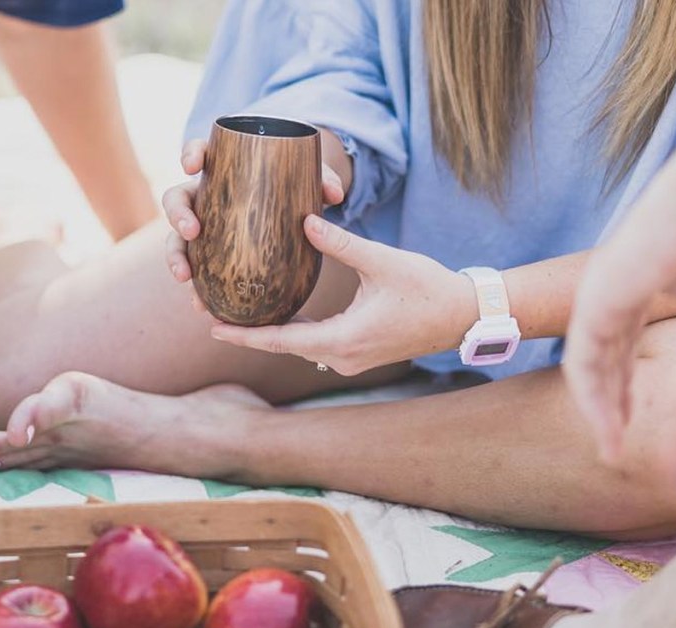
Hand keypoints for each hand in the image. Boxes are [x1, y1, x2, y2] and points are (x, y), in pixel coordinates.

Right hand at [162, 139, 346, 288]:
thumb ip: (323, 181)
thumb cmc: (295, 186)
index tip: (192, 166)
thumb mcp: (309, 179)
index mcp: (222, 169)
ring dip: (175, 257)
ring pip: (177, 239)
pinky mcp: (209, 256)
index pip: (199, 153)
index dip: (191, 155)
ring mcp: (203, 227)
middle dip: (178, 215)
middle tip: (192, 231)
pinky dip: (196, 289)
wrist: (292, 211)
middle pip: (177, 199)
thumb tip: (334, 195)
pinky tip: (201, 305)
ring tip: (184, 277)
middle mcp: (205, 196)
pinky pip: (197, 271)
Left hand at [210, 215, 475, 374]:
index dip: (243, 335)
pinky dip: (294, 331)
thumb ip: (342, 243)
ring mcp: (351, 359)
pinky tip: (278, 314)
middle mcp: (342, 357)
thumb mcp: (383, 261)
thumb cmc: (429, 288)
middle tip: (212, 314)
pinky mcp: (359, 354)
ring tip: (237, 313)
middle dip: (248, 332)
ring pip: (299, 347)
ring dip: (270, 332)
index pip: (280, 341)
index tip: (211, 327)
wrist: (465, 315)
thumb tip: (304, 220)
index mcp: (342, 339)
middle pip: (283, 347)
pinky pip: (316, 345)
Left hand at [565, 136, 675, 460]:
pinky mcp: (598, 297)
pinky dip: (594, 394)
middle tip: (613, 448)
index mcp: (636, 289)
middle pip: (602, 361)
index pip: (620, 348)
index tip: (633, 427)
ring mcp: (600, 294)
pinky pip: (586, 357)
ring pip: (590, 365)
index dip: (625, 389)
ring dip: (600, 409)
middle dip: (609, 406)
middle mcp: (611, 293)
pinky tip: (605, 425)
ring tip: (610, 448)